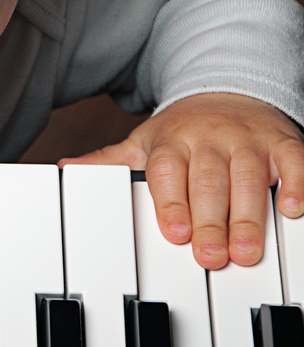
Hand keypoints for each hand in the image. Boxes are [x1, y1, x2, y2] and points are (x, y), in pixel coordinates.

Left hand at [60, 93, 303, 269]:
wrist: (226, 89)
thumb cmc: (183, 130)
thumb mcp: (143, 142)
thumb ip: (109, 161)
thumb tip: (66, 170)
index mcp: (171, 141)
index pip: (168, 172)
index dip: (171, 202)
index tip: (174, 233)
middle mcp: (209, 138)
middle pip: (208, 181)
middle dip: (210, 220)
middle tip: (211, 257)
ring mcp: (247, 139)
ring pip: (248, 177)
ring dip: (248, 215)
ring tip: (245, 251)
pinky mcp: (283, 141)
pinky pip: (294, 161)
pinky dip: (297, 184)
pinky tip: (292, 210)